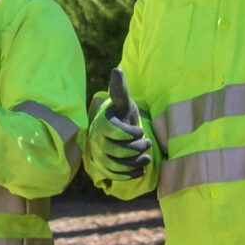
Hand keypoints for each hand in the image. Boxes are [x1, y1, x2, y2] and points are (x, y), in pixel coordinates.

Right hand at [85, 67, 152, 185]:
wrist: (117, 131)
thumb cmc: (122, 115)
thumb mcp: (124, 103)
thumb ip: (120, 90)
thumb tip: (116, 69)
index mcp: (102, 123)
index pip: (111, 131)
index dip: (128, 133)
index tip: (140, 131)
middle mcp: (97, 140)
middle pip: (115, 150)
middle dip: (135, 148)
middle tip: (147, 143)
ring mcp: (99, 155)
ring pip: (116, 164)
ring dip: (135, 163)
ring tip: (147, 158)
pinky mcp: (104, 168)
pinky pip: (115, 175)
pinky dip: (130, 175)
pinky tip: (141, 169)